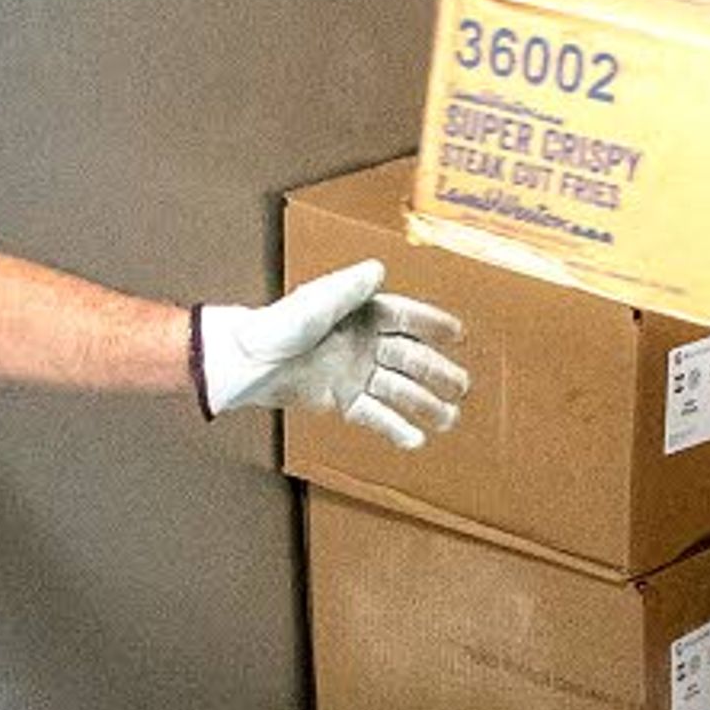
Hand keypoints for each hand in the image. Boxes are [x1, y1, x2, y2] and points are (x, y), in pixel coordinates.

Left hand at [194, 259, 469, 448]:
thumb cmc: (278, 325)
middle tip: (463, 386)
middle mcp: (364, 343)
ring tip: (449, 420)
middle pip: (411, 359)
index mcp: (362, 313)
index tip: (459, 334)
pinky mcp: (342, 400)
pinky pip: (375, 415)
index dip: (432, 325)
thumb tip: (378, 269)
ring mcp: (356, 373)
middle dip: (438, 373)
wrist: (247, 362)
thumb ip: (349, 288)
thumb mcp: (316, 301)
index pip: (406, 318)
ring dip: (425, 405)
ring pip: (399, 391)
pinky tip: (416, 440)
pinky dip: (395, 428)